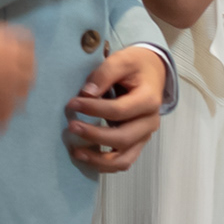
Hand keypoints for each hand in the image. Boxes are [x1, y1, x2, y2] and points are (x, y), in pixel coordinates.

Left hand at [65, 45, 166, 171]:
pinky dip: (104, 164)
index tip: (72, 103)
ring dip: (98, 159)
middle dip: (94, 135)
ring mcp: (144, 136)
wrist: (152, 72)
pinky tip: (85, 156)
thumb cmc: (135, 66)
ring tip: (76, 152)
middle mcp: (150, 122)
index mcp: (149, 100)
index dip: (93, 109)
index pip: (119, 110)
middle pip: (123, 138)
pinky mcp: (137, 143)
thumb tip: (86, 93)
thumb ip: (104, 74)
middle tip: (71, 126)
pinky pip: (122, 162)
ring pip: (124, 159)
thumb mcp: (121, 60)